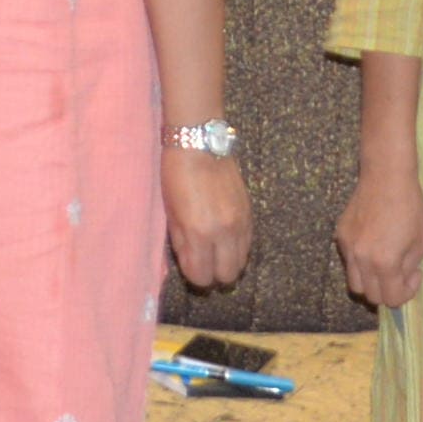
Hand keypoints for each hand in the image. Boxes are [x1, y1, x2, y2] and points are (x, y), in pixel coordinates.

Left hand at [161, 147, 253, 293]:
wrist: (201, 145)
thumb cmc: (176, 176)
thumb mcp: (171, 213)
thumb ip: (181, 243)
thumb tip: (190, 264)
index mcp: (200, 233)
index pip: (202, 276)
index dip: (194, 275)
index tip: (189, 265)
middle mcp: (225, 233)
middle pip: (228, 276)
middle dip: (214, 273)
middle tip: (202, 259)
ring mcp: (242, 224)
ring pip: (242, 263)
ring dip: (227, 261)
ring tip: (213, 248)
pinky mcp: (251, 215)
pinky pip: (248, 245)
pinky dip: (237, 248)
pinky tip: (224, 236)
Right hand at [337, 156, 422, 311]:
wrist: (386, 177)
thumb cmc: (410, 208)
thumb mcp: (420, 243)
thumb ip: (408, 268)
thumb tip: (401, 278)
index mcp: (384, 263)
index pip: (391, 298)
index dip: (406, 294)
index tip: (414, 276)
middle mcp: (361, 260)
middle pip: (370, 296)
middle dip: (388, 291)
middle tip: (400, 274)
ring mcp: (347, 248)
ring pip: (354, 283)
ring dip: (371, 282)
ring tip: (383, 267)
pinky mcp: (340, 235)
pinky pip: (349, 261)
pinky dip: (361, 263)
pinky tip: (373, 246)